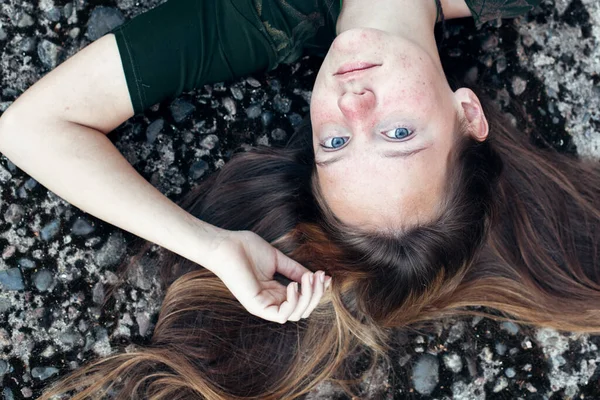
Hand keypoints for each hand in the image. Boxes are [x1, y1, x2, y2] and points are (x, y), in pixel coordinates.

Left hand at [205, 230, 331, 323]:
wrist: (226, 245)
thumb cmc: (247, 249)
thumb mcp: (279, 260)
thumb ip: (295, 270)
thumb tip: (317, 277)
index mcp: (275, 292)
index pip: (302, 300)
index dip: (317, 290)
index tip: (325, 276)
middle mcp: (270, 302)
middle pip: (302, 310)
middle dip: (316, 294)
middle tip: (320, 277)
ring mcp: (263, 306)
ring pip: (295, 314)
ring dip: (308, 297)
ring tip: (309, 278)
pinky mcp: (256, 307)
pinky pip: (281, 314)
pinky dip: (292, 302)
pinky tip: (294, 285)